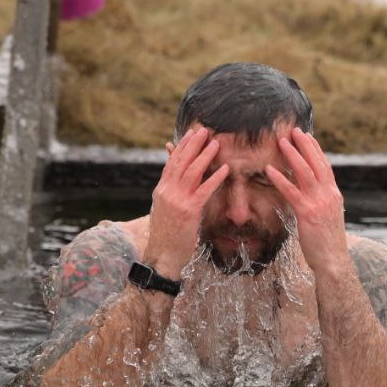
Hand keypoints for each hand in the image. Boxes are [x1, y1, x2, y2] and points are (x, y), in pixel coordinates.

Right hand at [142, 126, 228, 277]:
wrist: (162, 256)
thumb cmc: (166, 236)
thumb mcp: (163, 211)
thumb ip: (170, 194)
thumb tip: (174, 182)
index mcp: (161, 191)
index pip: (172, 163)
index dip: (182, 147)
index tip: (192, 134)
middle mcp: (167, 192)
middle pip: (181, 162)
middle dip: (193, 144)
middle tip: (205, 130)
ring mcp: (177, 201)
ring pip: (192, 172)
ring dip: (205, 156)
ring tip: (216, 143)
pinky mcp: (188, 211)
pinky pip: (204, 190)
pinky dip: (215, 178)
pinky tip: (225, 169)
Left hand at [266, 127, 348, 279]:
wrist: (333, 260)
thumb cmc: (328, 242)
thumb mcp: (329, 217)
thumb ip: (322, 202)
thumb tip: (313, 193)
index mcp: (334, 195)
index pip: (325, 166)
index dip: (316, 150)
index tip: (308, 136)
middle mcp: (329, 195)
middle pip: (317, 163)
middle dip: (306, 145)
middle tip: (294, 131)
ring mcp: (319, 203)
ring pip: (305, 172)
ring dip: (293, 155)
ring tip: (282, 142)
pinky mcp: (307, 213)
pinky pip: (292, 192)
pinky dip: (280, 179)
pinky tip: (270, 170)